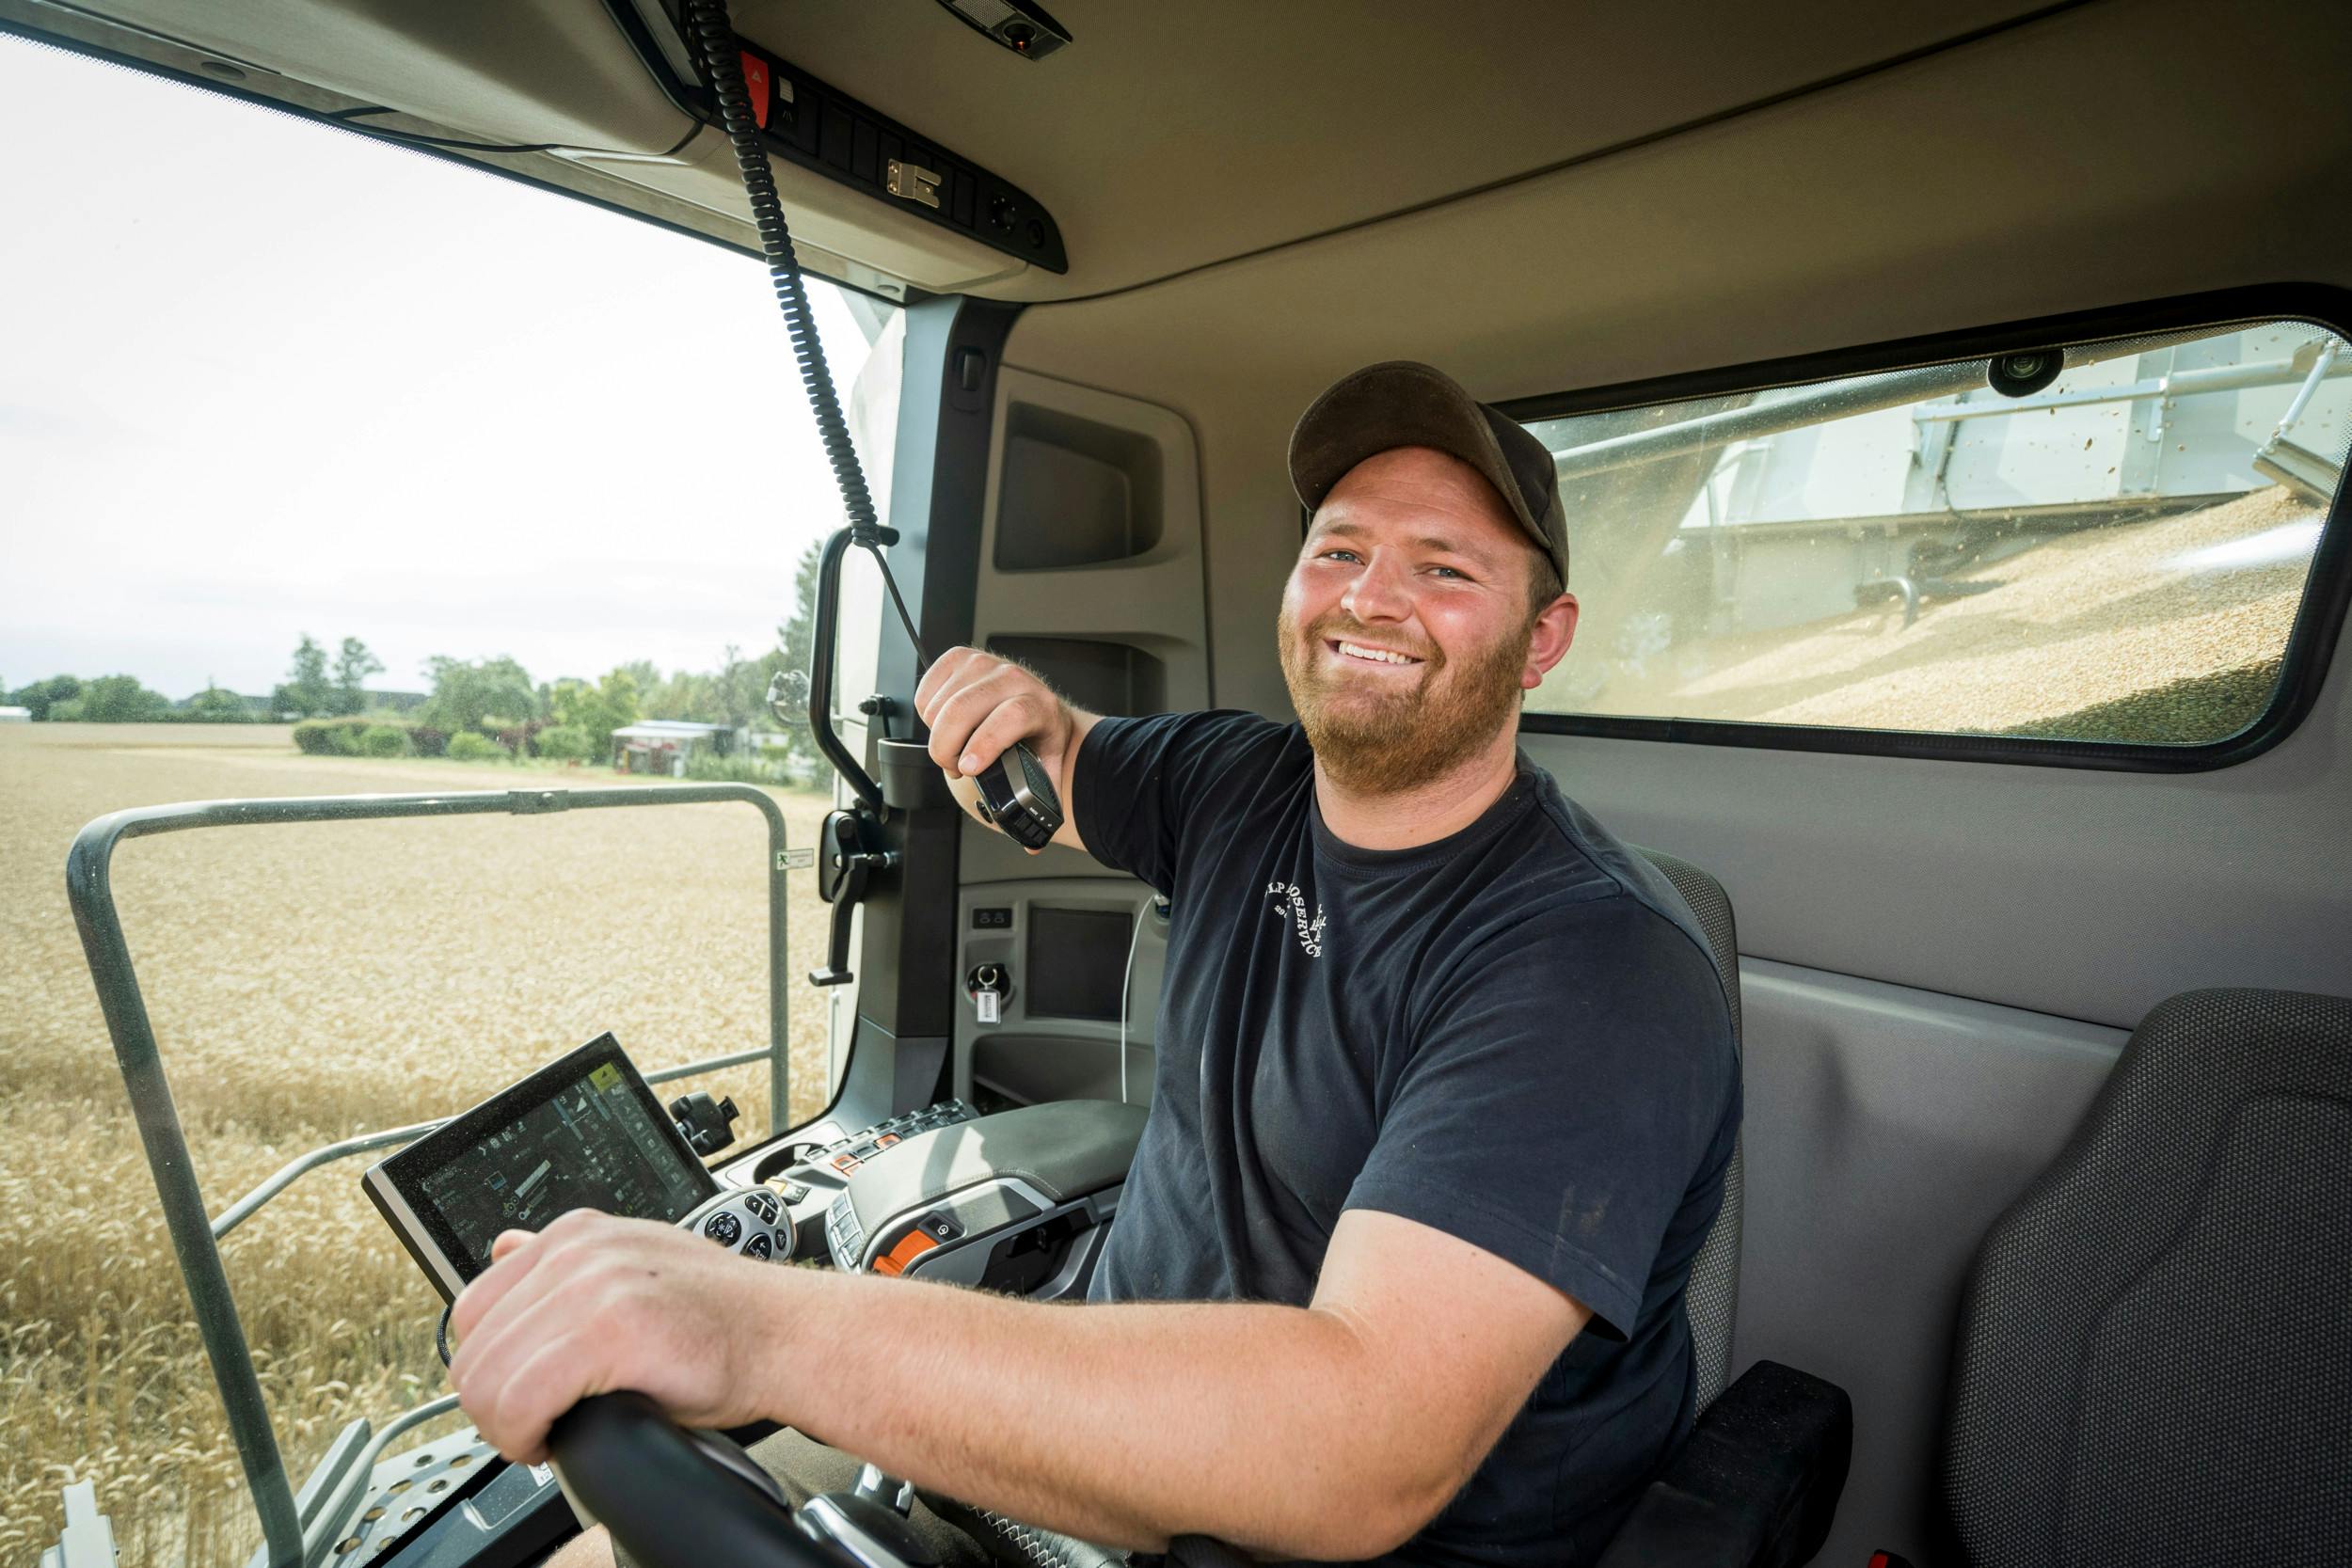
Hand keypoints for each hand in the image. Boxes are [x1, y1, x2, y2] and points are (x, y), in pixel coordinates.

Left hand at [447, 1209, 789, 1463]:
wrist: (787, 1334)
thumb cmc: (723, 1315)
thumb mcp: (635, 1262)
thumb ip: (565, 1262)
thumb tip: (507, 1248)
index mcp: (576, 1234)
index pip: (473, 1309)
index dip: (489, 1367)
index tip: (522, 1394)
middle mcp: (578, 1251)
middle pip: (472, 1350)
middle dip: (492, 1406)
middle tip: (533, 1427)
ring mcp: (594, 1286)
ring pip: (488, 1381)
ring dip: (506, 1427)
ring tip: (543, 1435)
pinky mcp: (611, 1330)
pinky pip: (522, 1401)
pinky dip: (525, 1436)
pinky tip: (553, 1441)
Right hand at [914, 647, 1072, 784]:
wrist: (1038, 700)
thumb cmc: (1039, 734)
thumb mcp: (1046, 763)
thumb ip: (1039, 798)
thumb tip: (1032, 840)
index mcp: (1038, 704)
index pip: (1009, 717)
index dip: (984, 744)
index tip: (967, 768)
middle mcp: (1011, 678)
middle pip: (962, 710)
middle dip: (946, 749)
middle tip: (954, 767)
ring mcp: (982, 663)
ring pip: (938, 705)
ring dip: (937, 735)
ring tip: (954, 746)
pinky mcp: (958, 658)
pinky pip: (926, 692)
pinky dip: (926, 715)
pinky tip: (945, 723)